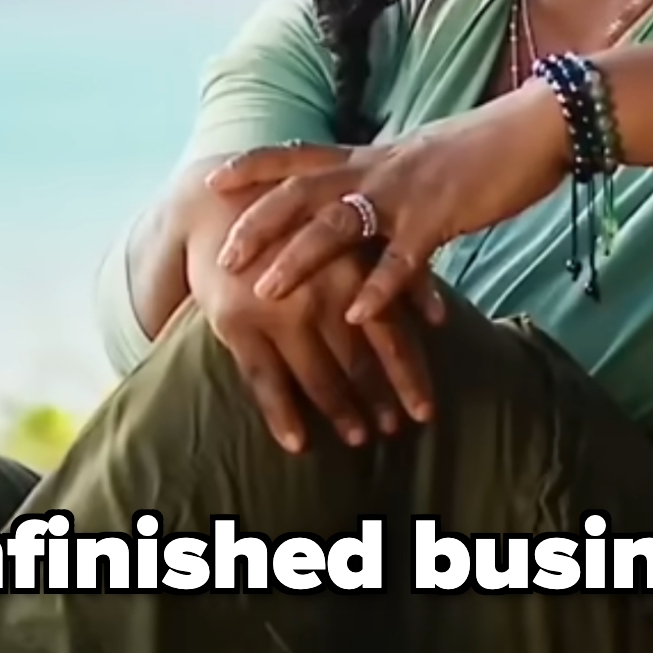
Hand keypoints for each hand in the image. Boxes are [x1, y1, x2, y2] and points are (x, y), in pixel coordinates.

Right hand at [184, 152, 442, 451]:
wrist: (212, 207)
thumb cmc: (294, 224)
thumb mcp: (345, 237)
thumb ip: (391, 274)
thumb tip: (439, 317)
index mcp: (349, 265)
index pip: (390, 331)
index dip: (409, 376)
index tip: (425, 413)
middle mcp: (317, 290)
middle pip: (357, 359)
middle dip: (379, 399)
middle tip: (395, 430)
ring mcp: (274, 310)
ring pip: (316, 376)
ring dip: (341, 412)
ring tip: (359, 439)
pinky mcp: (235, 323)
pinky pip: (263, 380)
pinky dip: (281, 416)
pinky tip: (297, 445)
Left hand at [221, 104, 542, 348]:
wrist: (533, 130)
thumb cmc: (478, 153)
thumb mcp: (417, 165)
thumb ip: (384, 187)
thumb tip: (362, 212)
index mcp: (369, 156)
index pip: (297, 155)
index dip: (253, 166)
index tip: (212, 179)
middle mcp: (376, 169)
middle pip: (301, 191)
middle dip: (257, 223)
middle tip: (221, 257)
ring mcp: (405, 192)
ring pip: (338, 224)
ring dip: (299, 258)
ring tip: (267, 291)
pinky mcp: (441, 217)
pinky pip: (402, 258)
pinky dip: (377, 288)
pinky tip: (355, 316)